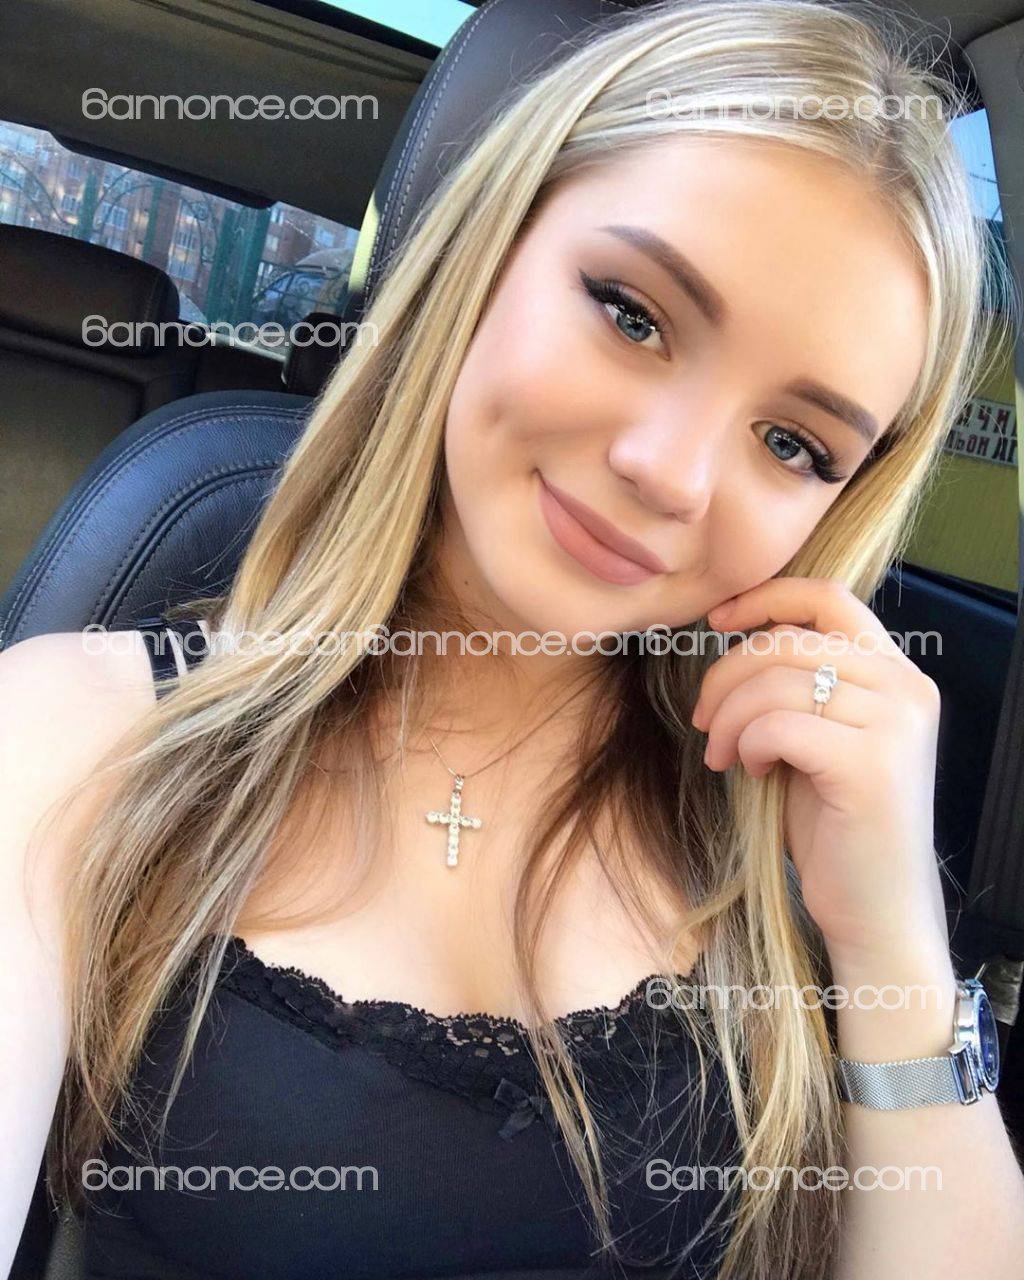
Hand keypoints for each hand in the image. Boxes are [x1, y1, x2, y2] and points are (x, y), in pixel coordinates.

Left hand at [692, 577, 949, 972]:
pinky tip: (753, 772)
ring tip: (724, 755)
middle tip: (704, 722)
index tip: (716, 621)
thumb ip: (797, 685)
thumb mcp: (816, 736)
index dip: (765, 598)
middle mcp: (906, 688)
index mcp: (896, 673)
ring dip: (730, 718)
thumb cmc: (835, 824)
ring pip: (776, 682)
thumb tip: (736, 638)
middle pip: (787, 641)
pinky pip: (778, 725)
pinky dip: (748, 744)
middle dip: (726, 676)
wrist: (875, 908)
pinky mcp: (872, 764)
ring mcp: (895, 724)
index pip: (828, 598)